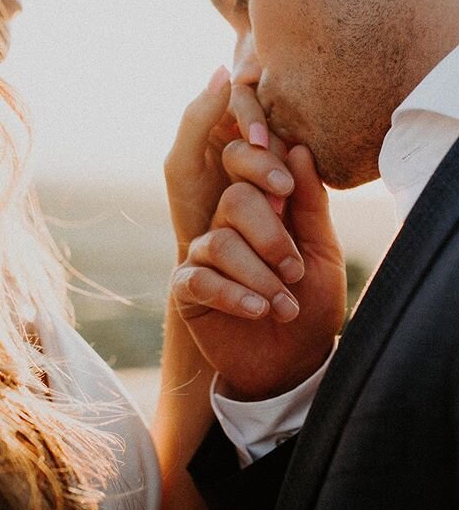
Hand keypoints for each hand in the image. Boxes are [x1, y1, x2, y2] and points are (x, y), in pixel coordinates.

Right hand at [166, 73, 346, 400]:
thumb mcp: (322, 253)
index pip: (248, 167)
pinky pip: (199, 278)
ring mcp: (203, 256)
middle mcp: (228, 227)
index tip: (286, 195)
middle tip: (295, 271)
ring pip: (220, 242)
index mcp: (261, 210)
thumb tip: (299, 148)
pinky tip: (256, 311)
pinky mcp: (187, 288)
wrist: (292, 361)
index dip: (263, 169)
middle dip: (270, 236)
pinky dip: (232, 294)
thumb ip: (309, 204)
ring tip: (283, 306)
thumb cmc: (310, 304)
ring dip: (258, 276)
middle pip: (235, 200)